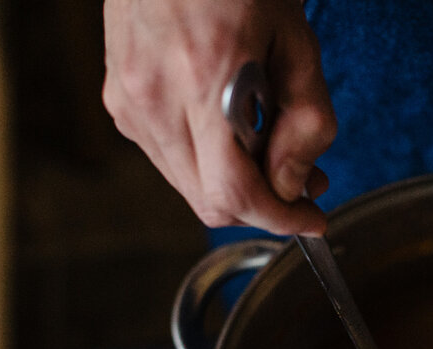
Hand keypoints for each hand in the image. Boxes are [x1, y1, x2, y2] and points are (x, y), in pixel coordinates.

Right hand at [102, 0, 336, 234]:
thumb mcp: (296, 43)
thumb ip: (306, 122)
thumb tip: (295, 184)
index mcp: (202, 83)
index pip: (235, 192)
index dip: (281, 220)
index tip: (314, 221)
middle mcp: (154, 101)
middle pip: (210, 201)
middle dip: (265, 206)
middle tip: (307, 183)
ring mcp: (128, 102)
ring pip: (188, 186)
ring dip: (237, 186)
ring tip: (277, 151)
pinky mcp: (118, 100)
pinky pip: (168, 158)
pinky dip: (207, 163)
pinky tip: (234, 131)